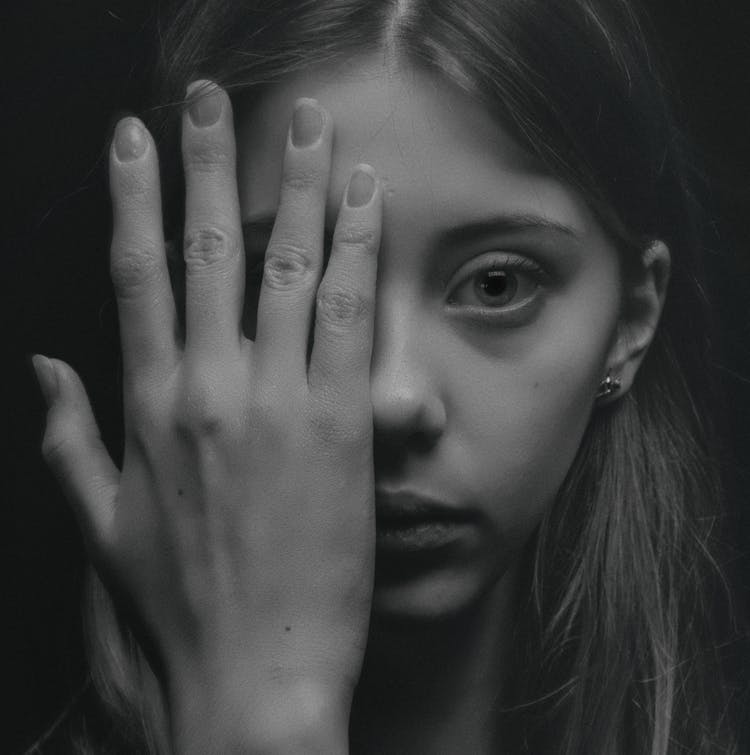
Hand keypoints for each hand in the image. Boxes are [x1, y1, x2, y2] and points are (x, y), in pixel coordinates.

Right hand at [33, 82, 381, 752]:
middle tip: (212, 96)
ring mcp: (279, 401)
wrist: (251, 673)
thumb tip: (46, 367)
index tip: (135, 139)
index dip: (133, 197)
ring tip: (309, 125)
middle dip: (208, 161)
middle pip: (207, 249)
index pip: (135, 273)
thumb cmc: (180, 604)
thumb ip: (68, 436)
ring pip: (289, 266)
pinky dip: (358, 249)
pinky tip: (365, 199)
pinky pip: (351, 315)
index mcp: (149, 406)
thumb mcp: (101, 523)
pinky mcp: (342, 423)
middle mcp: (211, 389)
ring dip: (299, 185)